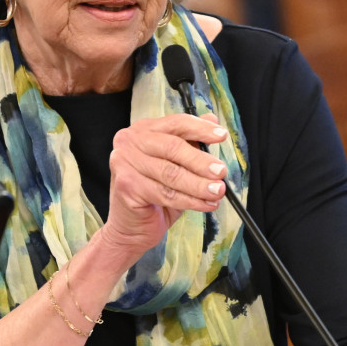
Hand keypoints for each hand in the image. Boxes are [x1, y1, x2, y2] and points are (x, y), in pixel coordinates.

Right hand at [101, 113, 230, 261]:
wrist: (132, 226)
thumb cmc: (155, 194)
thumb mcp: (177, 164)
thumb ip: (191, 142)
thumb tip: (212, 119)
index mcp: (144, 130)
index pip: (176, 123)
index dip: (201, 128)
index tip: (222, 135)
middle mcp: (130, 142)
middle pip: (173, 147)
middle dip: (201, 161)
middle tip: (221, 172)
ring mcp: (124, 163)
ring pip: (171, 173)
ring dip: (199, 185)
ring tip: (218, 191)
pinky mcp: (127, 185)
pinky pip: (166, 193)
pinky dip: (190, 201)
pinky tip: (205, 204)